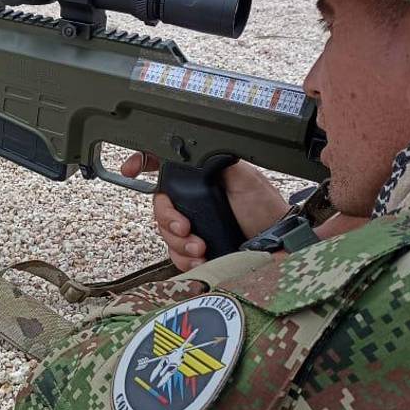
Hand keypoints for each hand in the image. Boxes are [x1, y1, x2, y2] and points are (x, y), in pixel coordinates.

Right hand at [121, 152, 289, 270]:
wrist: (278, 240)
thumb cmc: (264, 206)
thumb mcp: (244, 177)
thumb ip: (219, 161)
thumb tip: (199, 149)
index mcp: (197, 179)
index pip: (161, 165)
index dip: (142, 163)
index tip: (131, 170)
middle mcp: (190, 201)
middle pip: (159, 207)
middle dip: (168, 220)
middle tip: (186, 228)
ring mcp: (192, 226)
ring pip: (165, 234)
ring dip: (179, 243)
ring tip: (201, 248)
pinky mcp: (195, 250)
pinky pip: (176, 256)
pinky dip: (186, 260)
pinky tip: (201, 260)